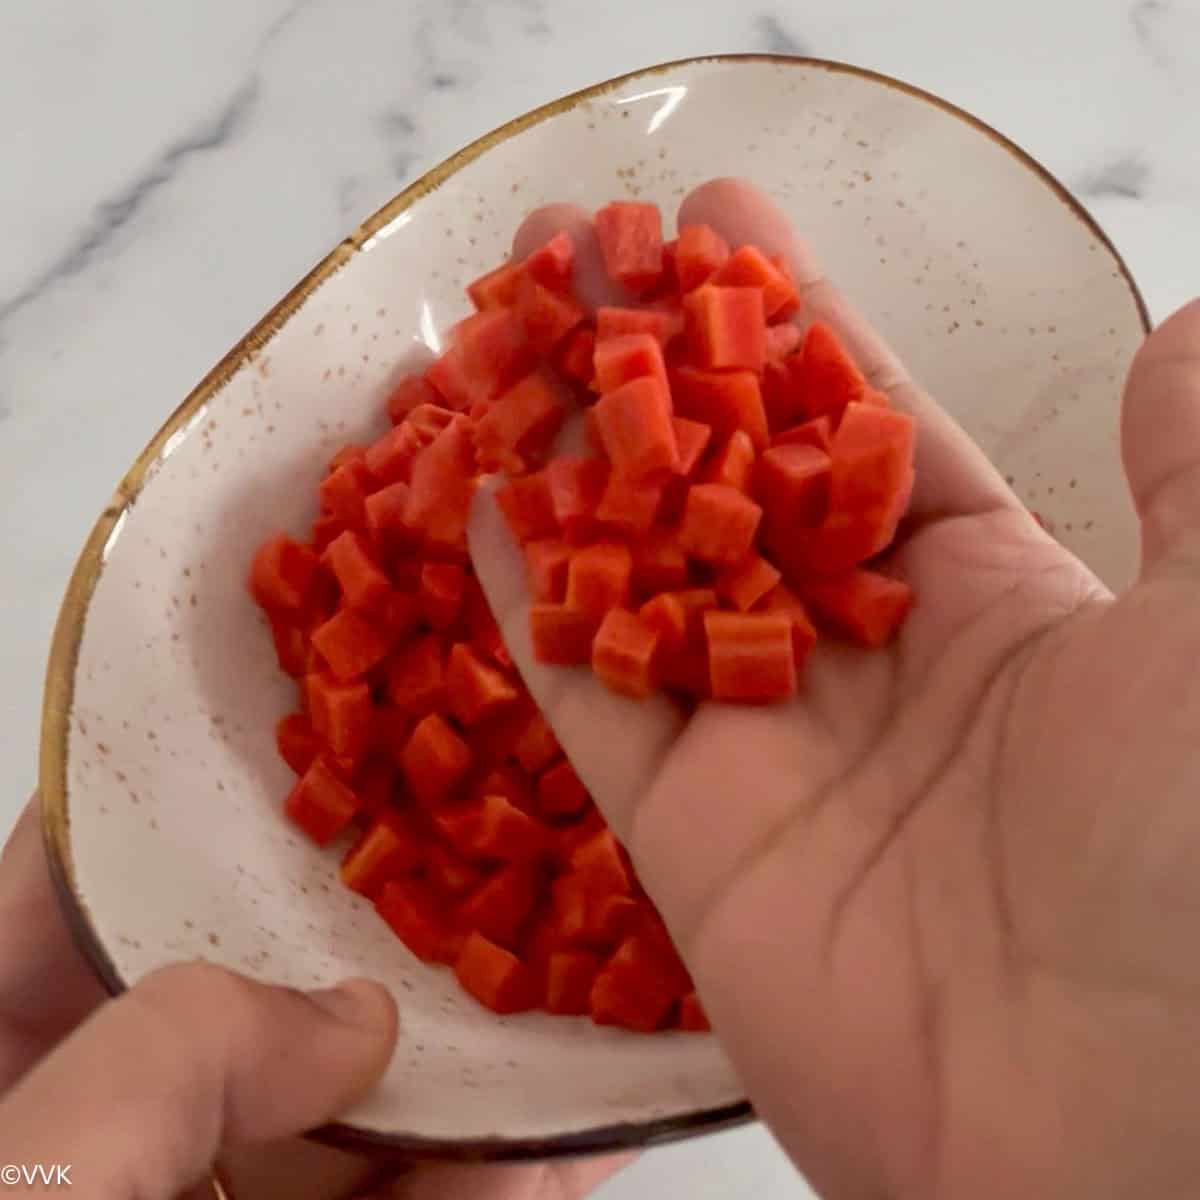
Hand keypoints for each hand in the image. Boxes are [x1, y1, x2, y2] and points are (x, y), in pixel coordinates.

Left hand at [0, 800, 627, 1197]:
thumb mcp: (42, 1179)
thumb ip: (180, 1054)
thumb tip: (351, 1019)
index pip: (79, 881)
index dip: (197, 807)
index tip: (325, 747)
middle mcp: (77, 1118)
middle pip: (234, 991)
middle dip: (363, 941)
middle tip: (480, 861)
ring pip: (328, 1120)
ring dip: (449, 1077)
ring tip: (563, 992)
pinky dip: (475, 1186)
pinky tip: (567, 1149)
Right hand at [471, 178, 1199, 1198]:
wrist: (1114, 1134)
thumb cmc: (1187, 861)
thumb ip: (1194, 479)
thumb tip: (1182, 340)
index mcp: (991, 604)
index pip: (864, 429)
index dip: (791, 322)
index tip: (717, 223)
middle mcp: (869, 668)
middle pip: (731, 484)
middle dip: (655, 364)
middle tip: (578, 250)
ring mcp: (769, 752)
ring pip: (642, 576)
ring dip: (573, 463)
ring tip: (505, 343)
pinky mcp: (688, 838)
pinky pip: (591, 700)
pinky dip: (531, 605)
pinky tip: (475, 497)